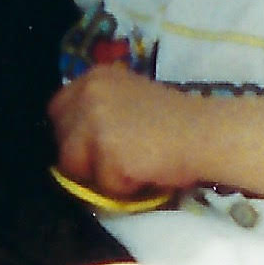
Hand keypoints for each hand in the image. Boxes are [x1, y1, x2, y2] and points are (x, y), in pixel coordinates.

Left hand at [47, 65, 205, 200]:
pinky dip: (123, 187)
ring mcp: (96, 122)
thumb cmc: (174, 120)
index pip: (58, 109)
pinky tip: (145, 172)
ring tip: (132, 165)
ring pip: (74, 165)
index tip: (92, 146)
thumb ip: (100, 108)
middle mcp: (89, 94)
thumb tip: (76, 140)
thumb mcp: (129, 97)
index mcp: (95, 77)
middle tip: (116, 159)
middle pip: (61, 140)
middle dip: (82, 157)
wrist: (206, 132)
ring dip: (101, 174)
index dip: (72, 133)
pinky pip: (103, 185)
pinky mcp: (108, 152)